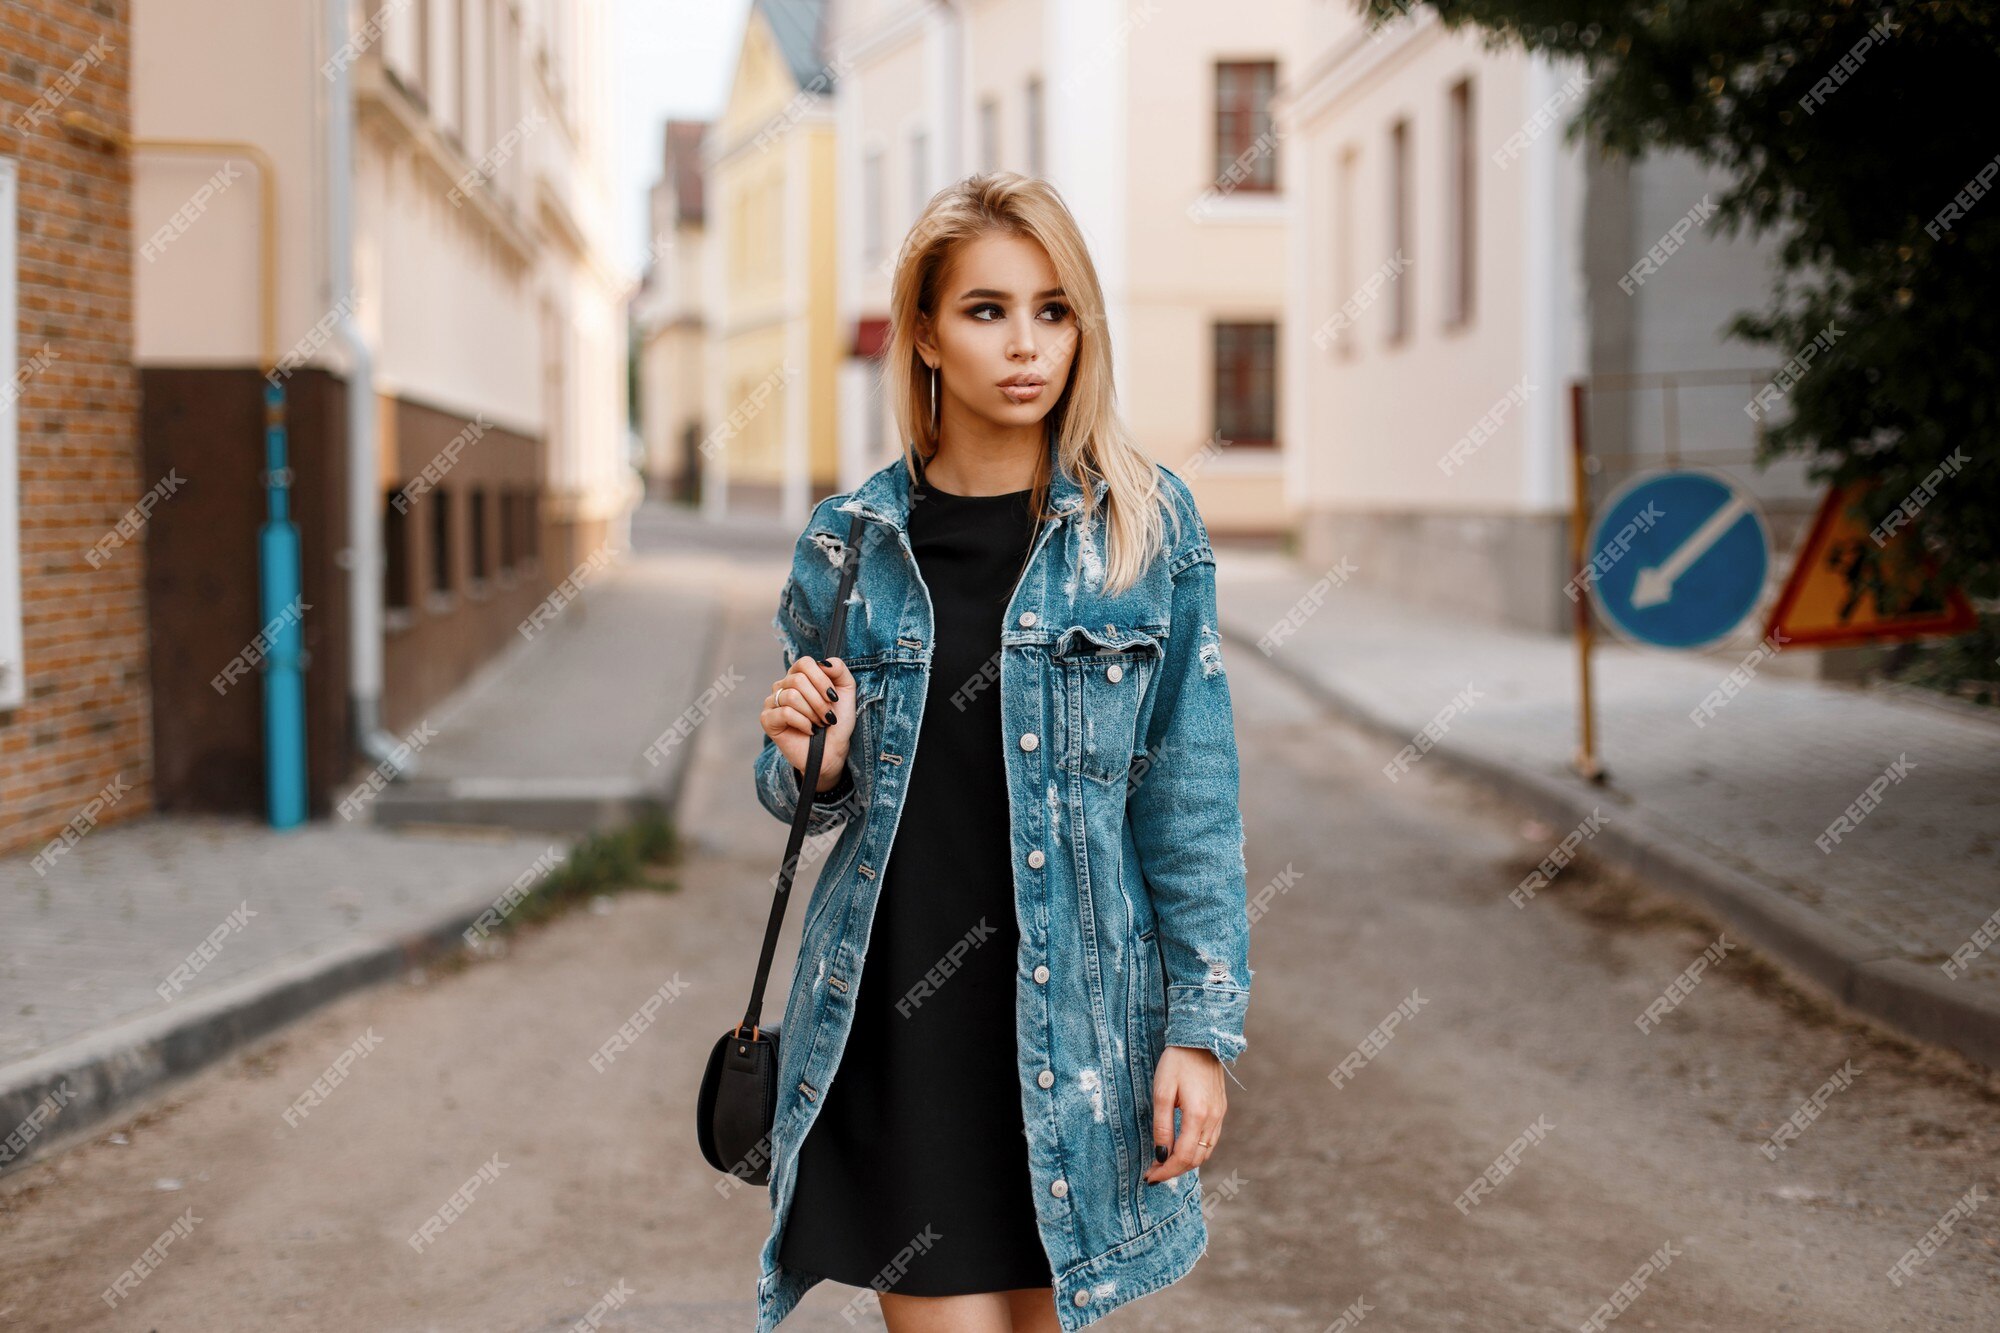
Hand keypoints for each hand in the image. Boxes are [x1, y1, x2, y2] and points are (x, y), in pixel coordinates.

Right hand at [760, 655, 856, 791]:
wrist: (833, 750)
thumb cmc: (838, 721)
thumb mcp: (846, 691)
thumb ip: (839, 670)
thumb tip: (823, 662)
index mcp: (799, 675)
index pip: (805, 663)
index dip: (821, 679)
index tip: (833, 697)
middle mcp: (783, 685)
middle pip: (798, 680)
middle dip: (819, 701)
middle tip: (827, 716)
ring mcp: (772, 702)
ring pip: (791, 696)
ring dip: (812, 713)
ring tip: (819, 723)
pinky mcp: (767, 719)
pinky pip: (785, 713)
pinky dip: (803, 723)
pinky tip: (809, 730)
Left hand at [1144, 1045, 1225, 1182]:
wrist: (1200, 1039)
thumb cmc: (1176, 1062)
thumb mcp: (1162, 1092)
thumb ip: (1162, 1126)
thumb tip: (1161, 1155)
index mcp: (1198, 1115)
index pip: (1183, 1157)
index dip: (1166, 1171)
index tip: (1149, 1177)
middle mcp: (1213, 1119)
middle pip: (1196, 1159)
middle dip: (1174, 1170)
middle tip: (1153, 1172)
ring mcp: (1220, 1115)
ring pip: (1206, 1152)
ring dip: (1185, 1162)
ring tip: (1164, 1163)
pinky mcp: (1221, 1109)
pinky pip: (1211, 1140)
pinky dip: (1196, 1150)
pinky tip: (1181, 1147)